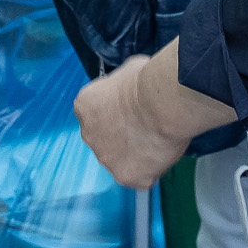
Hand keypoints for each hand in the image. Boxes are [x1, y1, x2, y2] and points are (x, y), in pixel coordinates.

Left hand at [76, 55, 187, 187]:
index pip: (96, 116)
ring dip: (137, 154)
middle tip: (146, 128)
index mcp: (85, 106)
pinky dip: (152, 169)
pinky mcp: (126, 176)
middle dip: (124, 137)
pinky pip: (140, 177)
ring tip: (158, 140)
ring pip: (122, 161)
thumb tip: (132, 90)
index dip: (117, 115)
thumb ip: (121, 88)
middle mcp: (89, 134)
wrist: (162, 104)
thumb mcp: (127, 71)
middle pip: (106, 140)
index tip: (132, 113)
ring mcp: (106, 158)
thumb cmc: (148, 82)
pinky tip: (161, 153)